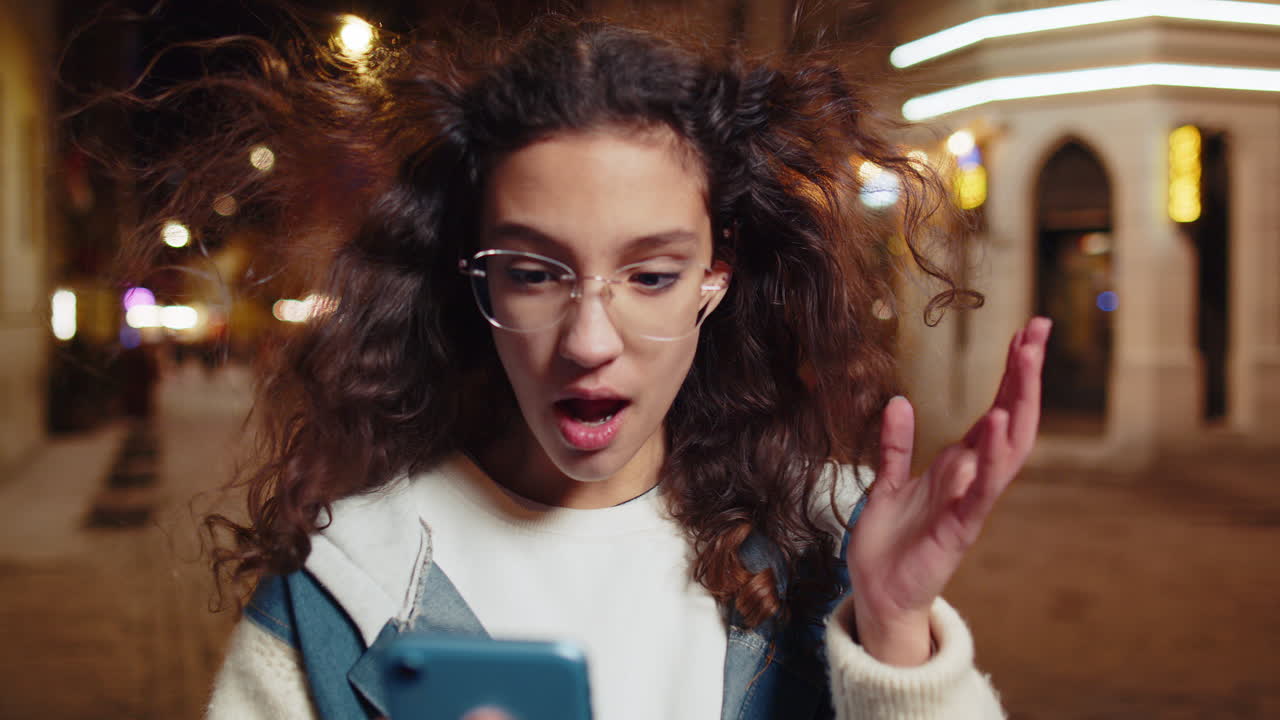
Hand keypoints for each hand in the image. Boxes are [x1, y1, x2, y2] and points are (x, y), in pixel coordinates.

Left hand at [846, 316, 1050, 665]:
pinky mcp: (955, 532)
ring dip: (1013, 418)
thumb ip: (896, 444)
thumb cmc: (892, 540)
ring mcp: (969, 505)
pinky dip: (982, 473)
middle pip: (1013, 421)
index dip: (1013, 372)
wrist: (878, 590)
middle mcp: (974, 479)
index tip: (1026, 330)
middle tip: (1037, 334)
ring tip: (1020, 378)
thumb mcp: (888, 481)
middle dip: (1026, 379)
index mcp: (962, 463)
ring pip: (1004, 458)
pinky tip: (986, 444)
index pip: (998, 407)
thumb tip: (899, 400)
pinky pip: (974, 500)